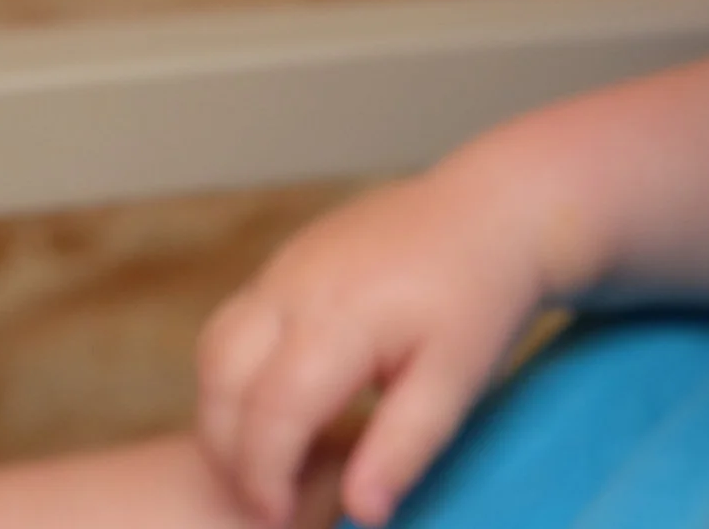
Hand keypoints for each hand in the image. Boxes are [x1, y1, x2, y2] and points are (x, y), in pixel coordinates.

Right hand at [196, 169, 568, 527]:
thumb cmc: (482, 297)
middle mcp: (295, 284)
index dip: (264, 476)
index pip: (272, 410)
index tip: (279, 520)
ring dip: (225, 414)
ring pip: (214, 351)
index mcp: (342, 315)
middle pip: (223, 380)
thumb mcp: (458, 379)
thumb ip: (405, 446)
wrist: (494, 210)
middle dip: (231, 452)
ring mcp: (283, 266)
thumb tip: (361, 515)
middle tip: (269, 500)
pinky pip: (235, 325)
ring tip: (271, 461)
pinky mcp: (283, 261)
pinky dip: (238, 376)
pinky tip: (281, 410)